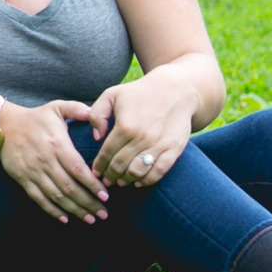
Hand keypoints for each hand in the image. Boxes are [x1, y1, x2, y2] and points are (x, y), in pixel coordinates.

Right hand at [0, 99, 109, 222]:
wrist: (3, 126)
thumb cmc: (35, 118)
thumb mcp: (57, 107)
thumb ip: (78, 109)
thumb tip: (95, 114)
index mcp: (57, 144)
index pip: (78, 169)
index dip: (92, 185)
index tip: (105, 196)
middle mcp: (46, 161)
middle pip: (70, 187)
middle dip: (88, 203)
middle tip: (104, 214)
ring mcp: (33, 172)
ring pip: (57, 196)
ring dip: (75, 210)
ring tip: (90, 219)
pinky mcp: (23, 179)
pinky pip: (39, 199)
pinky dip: (52, 210)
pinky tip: (65, 218)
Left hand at [88, 70, 199, 187]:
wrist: (176, 90)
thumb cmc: (140, 92)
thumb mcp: (112, 94)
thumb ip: (97, 114)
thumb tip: (96, 137)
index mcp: (125, 126)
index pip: (107, 154)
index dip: (99, 166)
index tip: (95, 172)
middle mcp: (142, 138)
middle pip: (120, 166)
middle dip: (110, 176)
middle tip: (105, 180)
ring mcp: (159, 145)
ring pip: (137, 172)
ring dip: (126, 180)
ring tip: (120, 181)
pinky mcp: (173, 149)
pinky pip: (158, 172)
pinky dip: (147, 181)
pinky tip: (139, 181)